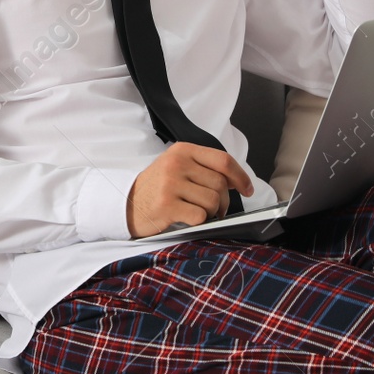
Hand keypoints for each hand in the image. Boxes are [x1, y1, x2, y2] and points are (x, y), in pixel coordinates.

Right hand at [125, 142, 254, 237]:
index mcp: (182, 150)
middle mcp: (176, 164)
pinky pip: (200, 216)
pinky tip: (188, 219)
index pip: (223, 160)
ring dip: (212, 213)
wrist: (126, 204)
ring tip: (198, 213)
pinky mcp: (167, 205)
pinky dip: (200, 222)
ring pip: (212, 201)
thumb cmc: (156, 188)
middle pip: (220, 184)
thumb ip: (203, 169)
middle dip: (224, 202)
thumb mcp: (177, 167)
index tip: (247, 189)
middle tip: (217, 210)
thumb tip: (236, 181)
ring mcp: (170, 184)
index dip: (241, 176)